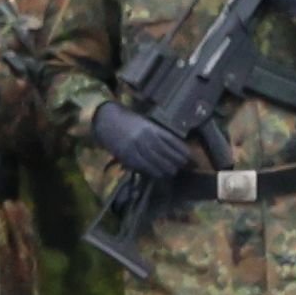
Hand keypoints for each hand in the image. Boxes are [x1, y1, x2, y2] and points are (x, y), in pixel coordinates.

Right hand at [85, 100, 203, 185]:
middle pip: (164, 152)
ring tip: (172, 172)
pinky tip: (158, 173)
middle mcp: (144, 137)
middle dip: (175, 161)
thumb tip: (173, 147)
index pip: (171, 140)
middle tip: (183, 166)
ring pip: (155, 160)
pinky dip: (152, 171)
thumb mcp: (145, 122)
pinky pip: (142, 165)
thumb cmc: (128, 121)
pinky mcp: (126, 155)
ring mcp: (135, 147)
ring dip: (166, 168)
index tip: (189, 156)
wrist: (106, 121)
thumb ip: (157, 132)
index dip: (181, 149)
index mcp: (151, 127)